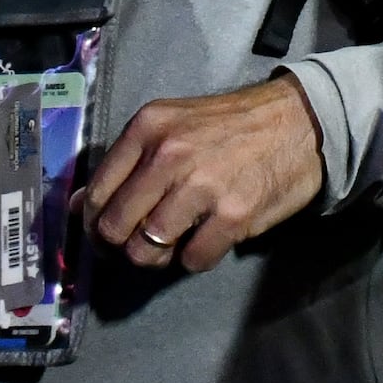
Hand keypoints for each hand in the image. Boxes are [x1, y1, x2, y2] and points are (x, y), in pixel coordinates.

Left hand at [84, 75, 325, 273]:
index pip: (98, 193)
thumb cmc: (233, 125)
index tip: (107, 235)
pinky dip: (196, 258)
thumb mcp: (173, 124)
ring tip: (176, 242)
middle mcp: (169, 155)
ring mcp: (202, 186)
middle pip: (116, 228)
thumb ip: (128, 161)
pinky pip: (192, 260)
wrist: (302, 122)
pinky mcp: (233, 215)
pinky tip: (209, 238)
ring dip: (158, 257)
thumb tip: (80, 206)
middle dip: (123, 246)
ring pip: (147, 250)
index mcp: (149, 128)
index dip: (95, 224)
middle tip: (140, 244)